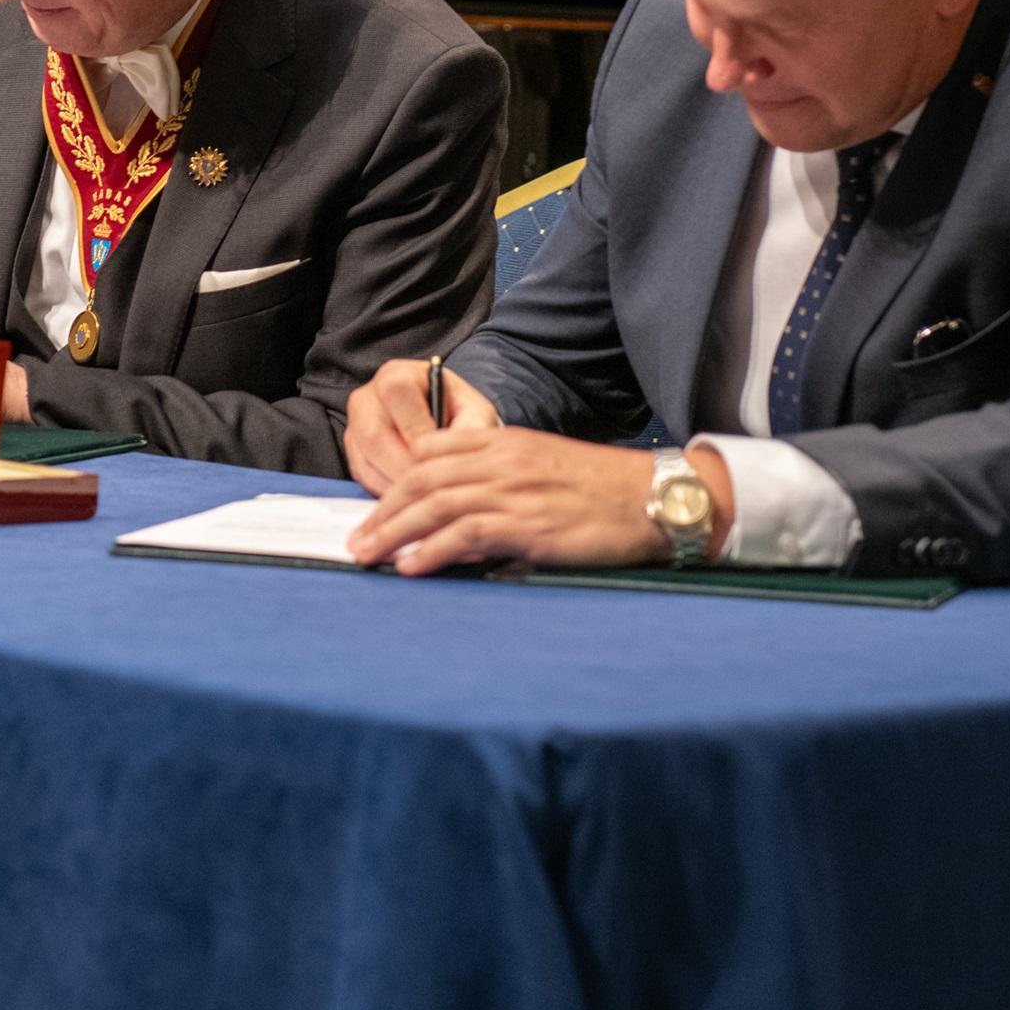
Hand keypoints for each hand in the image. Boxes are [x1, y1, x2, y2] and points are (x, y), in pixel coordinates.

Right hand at [343, 357, 499, 494]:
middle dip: (406, 468)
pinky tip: (411, 495)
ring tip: (426, 496)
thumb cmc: (457, 412)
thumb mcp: (473, 412)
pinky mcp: (351, 449)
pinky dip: (387, 490)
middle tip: (433, 489)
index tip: (442, 461)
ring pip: (366, 461)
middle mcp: (367, 396)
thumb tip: (460, 456)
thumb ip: (472, 427)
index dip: (419, 434)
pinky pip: (363, 475)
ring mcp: (354, 423)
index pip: (397, 397)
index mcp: (397, 375)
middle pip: (375, 436)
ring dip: (396, 484)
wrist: (442, 417)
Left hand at [345, 429, 672, 574]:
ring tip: (367, 557)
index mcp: (503, 441)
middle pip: (422, 480)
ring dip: (393, 533)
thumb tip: (464, 521)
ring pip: (434, 505)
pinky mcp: (528, 524)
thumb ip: (502, 480)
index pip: (431, 452)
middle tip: (357, 540)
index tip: (376, 509)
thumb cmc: (604, 489)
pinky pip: (466, 534)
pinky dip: (432, 551)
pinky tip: (411, 568)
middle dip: (382, 511)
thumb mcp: (544, 468)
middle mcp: (501, 460)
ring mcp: (513, 490)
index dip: (396, 481)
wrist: (653, 497)